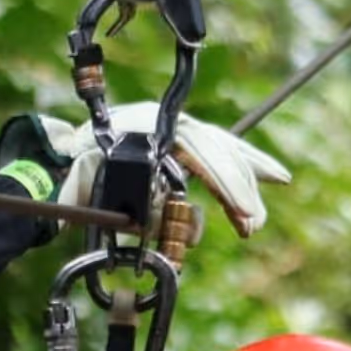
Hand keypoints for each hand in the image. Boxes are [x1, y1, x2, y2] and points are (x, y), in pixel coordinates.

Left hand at [51, 104, 289, 240]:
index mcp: (151, 126)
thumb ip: (104, 194)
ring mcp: (181, 134)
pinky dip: (251, 166)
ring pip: (225, 153)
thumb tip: (133, 218)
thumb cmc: (79, 164)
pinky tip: (279, 178)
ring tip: (251, 224)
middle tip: (250, 226)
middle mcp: (171, 125)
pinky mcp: (187, 147)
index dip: (224, 180)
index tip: (241, 210)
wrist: (71, 152)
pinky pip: (225, 153)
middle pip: (218, 150)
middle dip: (238, 190)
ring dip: (244, 189)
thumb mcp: (86, 174)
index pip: (199, 150)